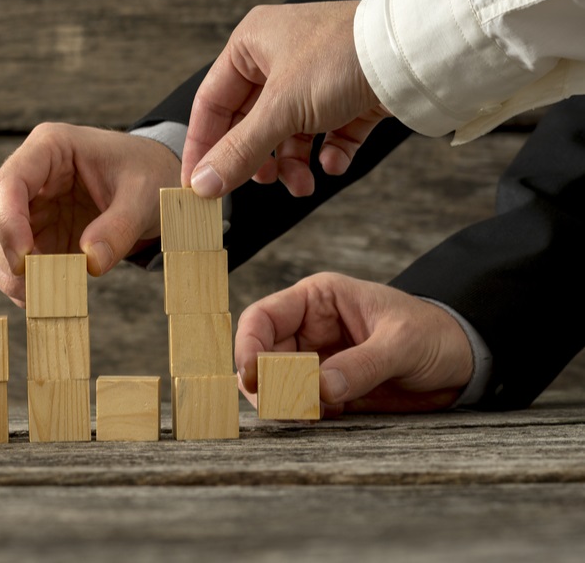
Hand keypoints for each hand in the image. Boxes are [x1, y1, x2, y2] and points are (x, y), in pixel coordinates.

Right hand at [0, 124, 177, 306]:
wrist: (154, 181)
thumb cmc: (147, 173)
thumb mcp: (144, 195)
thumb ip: (119, 227)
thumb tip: (91, 263)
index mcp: (49, 148)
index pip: (9, 183)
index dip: (8, 223)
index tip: (24, 261)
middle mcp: (29, 175)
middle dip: (4, 255)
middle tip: (34, 289)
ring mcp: (27, 206)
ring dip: (6, 274)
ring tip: (40, 298)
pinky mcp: (33, 233)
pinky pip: (9, 261)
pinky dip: (19, 284)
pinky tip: (43, 298)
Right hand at [182, 1, 387, 198]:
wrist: (417, 52)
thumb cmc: (342, 59)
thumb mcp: (281, 111)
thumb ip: (239, 152)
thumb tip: (202, 185)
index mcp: (252, 44)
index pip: (212, 102)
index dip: (203, 146)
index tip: (197, 184)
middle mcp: (280, 55)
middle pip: (251, 121)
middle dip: (258, 159)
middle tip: (257, 187)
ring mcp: (317, 74)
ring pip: (290, 131)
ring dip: (293, 164)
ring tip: (302, 186)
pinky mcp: (351, 92)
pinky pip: (328, 132)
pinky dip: (328, 153)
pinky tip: (333, 165)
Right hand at [235, 272, 473, 415]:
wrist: (466, 360)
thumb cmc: (436, 334)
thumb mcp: (403, 343)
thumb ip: (363, 365)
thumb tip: (320, 388)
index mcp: (318, 299)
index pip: (263, 318)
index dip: (249, 346)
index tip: (252, 377)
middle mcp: (309, 328)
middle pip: (261, 355)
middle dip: (265, 382)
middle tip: (282, 406)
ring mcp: (317, 360)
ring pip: (276, 383)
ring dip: (283, 401)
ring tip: (307, 413)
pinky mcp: (329, 388)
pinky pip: (301, 402)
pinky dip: (304, 413)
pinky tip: (330, 415)